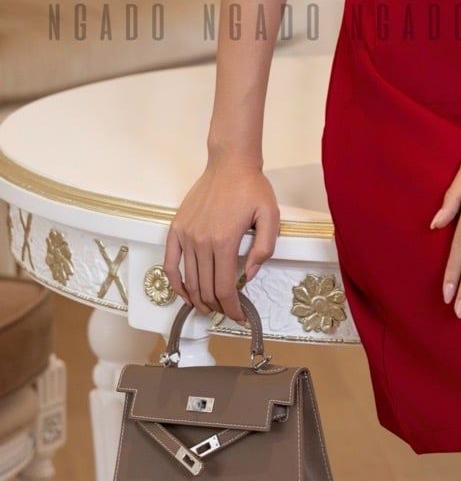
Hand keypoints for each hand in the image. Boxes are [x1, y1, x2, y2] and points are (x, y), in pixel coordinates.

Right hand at [163, 157, 279, 324]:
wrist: (230, 163)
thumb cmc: (252, 188)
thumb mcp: (270, 216)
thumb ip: (264, 249)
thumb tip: (248, 276)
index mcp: (224, 241)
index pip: (225, 288)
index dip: (232, 308)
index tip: (239, 317)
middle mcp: (201, 242)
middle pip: (206, 289)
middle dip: (218, 307)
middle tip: (228, 311)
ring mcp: (186, 236)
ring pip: (189, 280)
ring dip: (198, 300)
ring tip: (210, 307)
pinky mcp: (176, 229)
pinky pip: (170, 263)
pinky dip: (176, 283)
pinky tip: (184, 293)